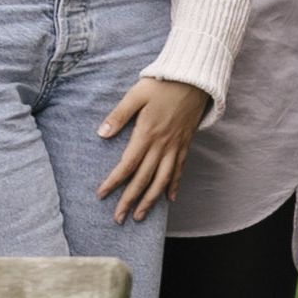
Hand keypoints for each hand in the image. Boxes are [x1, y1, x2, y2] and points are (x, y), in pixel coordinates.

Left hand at [96, 75, 208, 218]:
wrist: (195, 79)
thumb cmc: (163, 84)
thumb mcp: (136, 95)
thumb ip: (119, 115)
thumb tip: (102, 133)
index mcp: (147, 134)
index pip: (128, 165)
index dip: (114, 182)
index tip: (101, 194)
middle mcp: (162, 145)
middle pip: (144, 179)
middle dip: (130, 200)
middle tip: (118, 218)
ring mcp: (175, 146)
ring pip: (162, 180)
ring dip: (150, 200)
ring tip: (140, 216)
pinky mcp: (185, 144)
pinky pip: (179, 170)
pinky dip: (173, 186)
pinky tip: (168, 199)